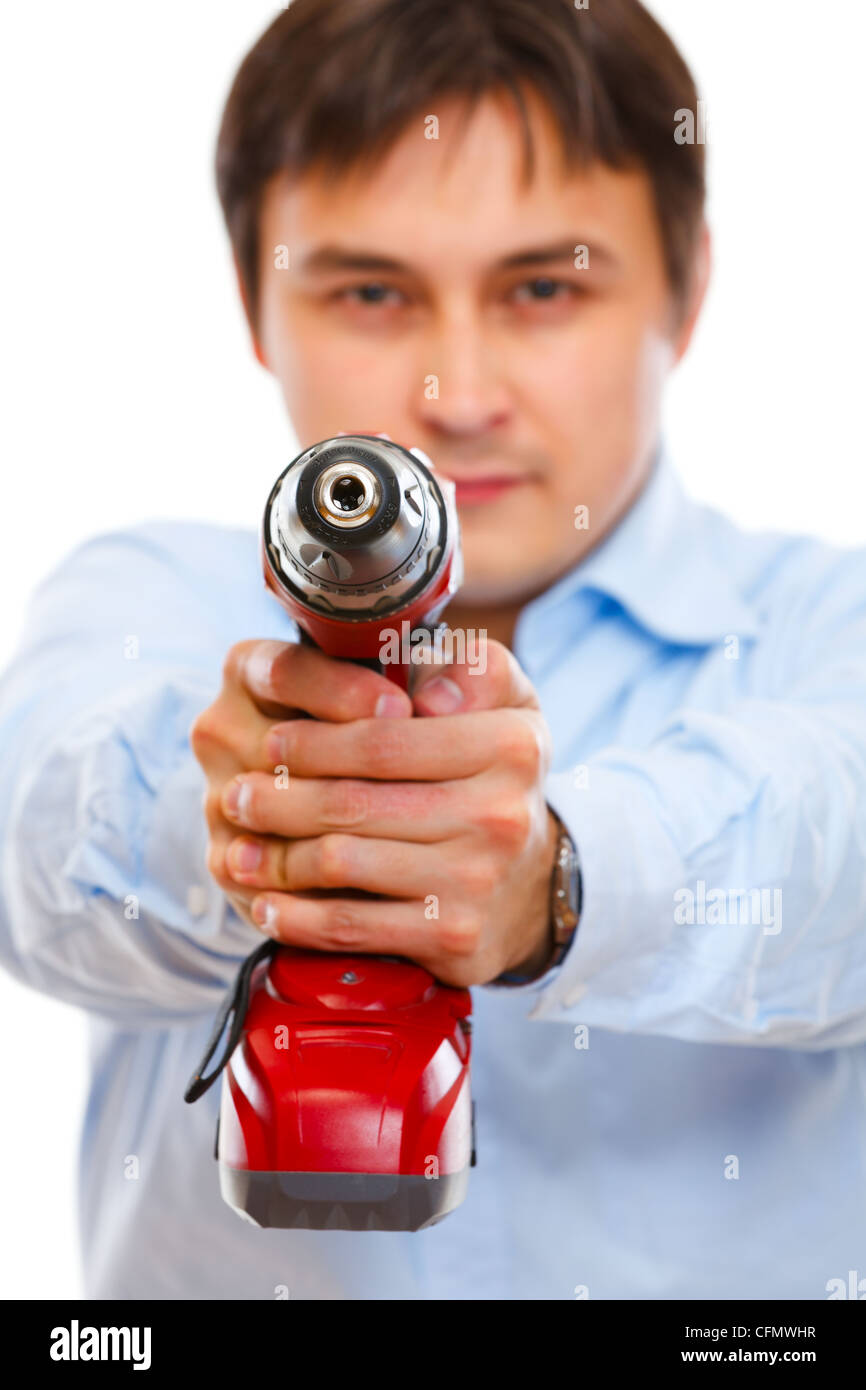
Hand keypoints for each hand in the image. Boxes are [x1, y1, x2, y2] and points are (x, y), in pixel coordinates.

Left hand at [205, 638, 559, 986]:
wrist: (528, 885)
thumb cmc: (492, 777)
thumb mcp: (505, 704)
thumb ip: (470, 669)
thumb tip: (424, 694)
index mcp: (510, 745)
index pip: (384, 739)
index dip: (314, 742)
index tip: (270, 743)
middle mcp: (500, 814)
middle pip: (354, 803)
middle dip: (279, 799)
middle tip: (234, 795)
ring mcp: (476, 880)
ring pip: (342, 862)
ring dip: (275, 857)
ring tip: (238, 849)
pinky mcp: (452, 937)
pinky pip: (352, 927)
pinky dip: (299, 917)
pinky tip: (268, 905)